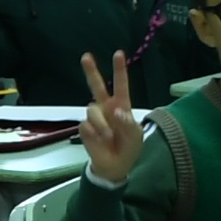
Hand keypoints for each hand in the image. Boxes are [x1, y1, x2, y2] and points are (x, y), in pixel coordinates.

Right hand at [79, 52, 143, 184]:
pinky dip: (94, 134)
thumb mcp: (135, 136)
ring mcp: (94, 118)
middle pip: (96, 86)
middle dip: (91, 71)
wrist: (115, 166)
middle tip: (86, 56)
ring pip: (92, 111)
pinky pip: (86, 125)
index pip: (121, 85)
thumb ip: (127, 123)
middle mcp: (106, 108)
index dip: (120, 70)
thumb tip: (116, 110)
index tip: (118, 54)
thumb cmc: (129, 148)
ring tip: (108, 137)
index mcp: (121, 106)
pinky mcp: (84, 129)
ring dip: (102, 125)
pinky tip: (100, 141)